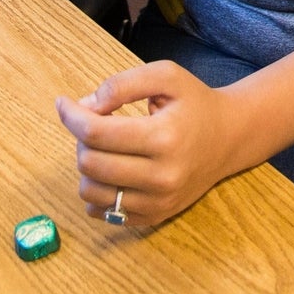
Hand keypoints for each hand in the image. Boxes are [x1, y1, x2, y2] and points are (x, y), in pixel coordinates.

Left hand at [54, 62, 252, 228]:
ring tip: (104, 147)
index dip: (72, 116)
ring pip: (91, 191)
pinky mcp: (153, 217)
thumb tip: (86, 106)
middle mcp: (162, 176)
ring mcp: (157, 202)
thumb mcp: (166, 76)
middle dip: (81, 138)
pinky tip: (110, 170)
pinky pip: (104, 212)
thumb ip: (123, 84)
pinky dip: (97, 190)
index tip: (64, 103)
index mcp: (164, 137)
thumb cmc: (195, 103)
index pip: (96, 133)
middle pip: (90, 163)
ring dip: (87, 165)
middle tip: (94, 122)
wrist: (229, 138)